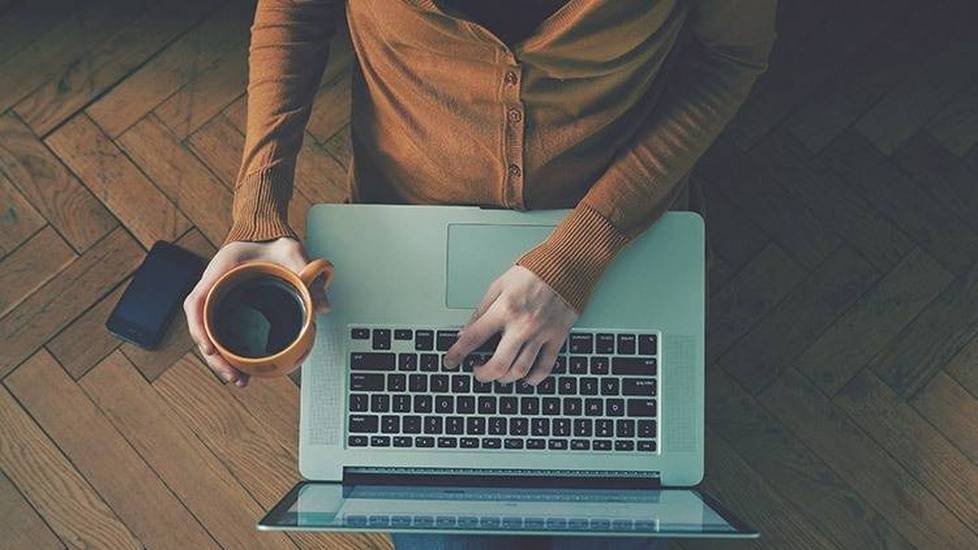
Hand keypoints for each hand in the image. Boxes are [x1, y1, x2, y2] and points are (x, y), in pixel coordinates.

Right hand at [183, 237, 328, 387]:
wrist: (267, 233)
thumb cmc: (272, 240)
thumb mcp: (292, 251)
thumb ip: (307, 270)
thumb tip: (323, 306)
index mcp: (220, 270)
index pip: (196, 301)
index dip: (199, 327)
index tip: (210, 347)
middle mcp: (214, 287)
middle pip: (201, 326)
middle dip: (213, 356)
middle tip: (233, 376)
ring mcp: (220, 299)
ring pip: (210, 334)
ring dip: (220, 360)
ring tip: (239, 380)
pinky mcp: (230, 308)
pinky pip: (222, 332)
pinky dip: (228, 352)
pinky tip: (242, 368)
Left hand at [444, 266, 577, 384]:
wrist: (566, 266)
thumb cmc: (532, 272)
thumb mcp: (499, 285)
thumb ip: (481, 310)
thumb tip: (465, 332)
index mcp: (504, 310)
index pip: (473, 338)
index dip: (457, 353)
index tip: (450, 361)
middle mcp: (522, 325)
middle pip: (498, 365)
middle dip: (482, 375)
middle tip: (477, 372)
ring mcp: (541, 334)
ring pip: (520, 370)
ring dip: (505, 379)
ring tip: (499, 374)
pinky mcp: (557, 337)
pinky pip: (545, 367)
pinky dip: (534, 378)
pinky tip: (526, 378)